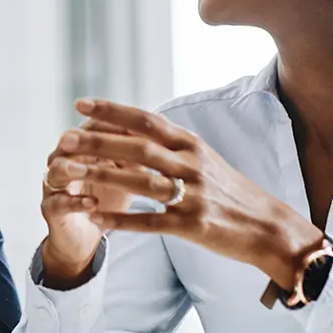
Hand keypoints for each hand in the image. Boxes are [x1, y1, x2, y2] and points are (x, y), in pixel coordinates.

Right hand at [39, 118, 137, 287]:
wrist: (86, 235)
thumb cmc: (108, 199)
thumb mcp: (127, 174)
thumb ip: (138, 155)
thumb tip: (163, 135)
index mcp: (83, 148)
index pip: (92, 127)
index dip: (111, 124)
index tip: (135, 127)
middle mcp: (64, 161)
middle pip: (70, 142)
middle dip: (88, 140)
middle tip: (108, 139)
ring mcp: (55, 185)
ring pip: (56, 170)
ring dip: (72, 168)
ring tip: (86, 170)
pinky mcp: (51, 210)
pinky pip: (57, 203)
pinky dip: (75, 201)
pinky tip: (91, 203)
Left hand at [57, 99, 323, 285]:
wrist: (268, 227)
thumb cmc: (230, 192)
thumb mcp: (204, 158)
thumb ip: (172, 144)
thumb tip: (136, 126)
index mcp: (191, 144)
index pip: (146, 120)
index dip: (112, 111)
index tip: (80, 104)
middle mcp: (191, 164)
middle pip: (137, 147)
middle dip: (97, 142)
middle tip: (64, 139)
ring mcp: (192, 195)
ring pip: (140, 182)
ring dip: (101, 177)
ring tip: (69, 175)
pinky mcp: (192, 225)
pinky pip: (150, 222)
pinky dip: (121, 220)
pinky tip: (94, 217)